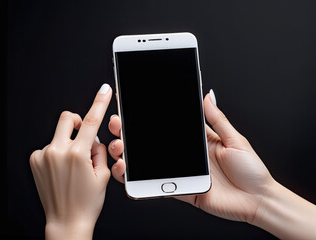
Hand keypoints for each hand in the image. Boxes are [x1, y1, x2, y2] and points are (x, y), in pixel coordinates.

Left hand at [30, 84, 111, 239]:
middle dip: (77, 122)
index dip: (100, 102)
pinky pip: (49, 146)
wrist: (66, 220)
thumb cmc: (86, 202)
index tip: (104, 90)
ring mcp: (43, 156)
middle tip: (83, 134)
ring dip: (68, 142)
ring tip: (72, 164)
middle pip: (68, 118)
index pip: (92, 121)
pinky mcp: (35, 160)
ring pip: (59, 134)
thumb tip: (93, 138)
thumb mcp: (103, 174)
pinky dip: (57, 152)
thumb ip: (100, 150)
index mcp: (77, 154)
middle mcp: (57, 152)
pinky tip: (61, 170)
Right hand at [108, 90, 273, 222]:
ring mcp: (181, 172)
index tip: (134, 104)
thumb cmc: (251, 171)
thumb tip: (207, 95)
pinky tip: (126, 172)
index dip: (152, 115)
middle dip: (132, 132)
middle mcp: (186, 155)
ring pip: (150, 163)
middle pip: (154, 142)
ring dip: (130, 155)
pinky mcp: (181, 189)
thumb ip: (218, 119)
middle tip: (118, 124)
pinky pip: (156, 185)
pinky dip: (139, 181)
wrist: (258, 201)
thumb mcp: (235, 140)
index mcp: (199, 140)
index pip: (170, 124)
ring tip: (118, 147)